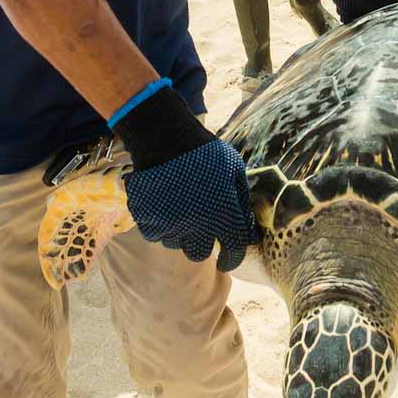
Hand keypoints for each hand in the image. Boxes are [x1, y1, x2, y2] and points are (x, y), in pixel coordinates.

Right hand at [109, 81, 255, 270]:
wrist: (166, 138)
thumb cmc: (206, 153)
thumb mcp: (235, 171)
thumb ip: (242, 203)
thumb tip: (249, 233)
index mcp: (224, 214)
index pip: (234, 250)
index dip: (233, 258)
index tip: (228, 259)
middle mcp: (198, 225)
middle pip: (199, 253)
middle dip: (202, 244)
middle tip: (200, 229)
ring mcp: (170, 224)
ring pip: (176, 243)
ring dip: (180, 232)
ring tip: (179, 208)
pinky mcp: (148, 221)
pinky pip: (156, 233)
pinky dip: (160, 224)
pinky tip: (164, 205)